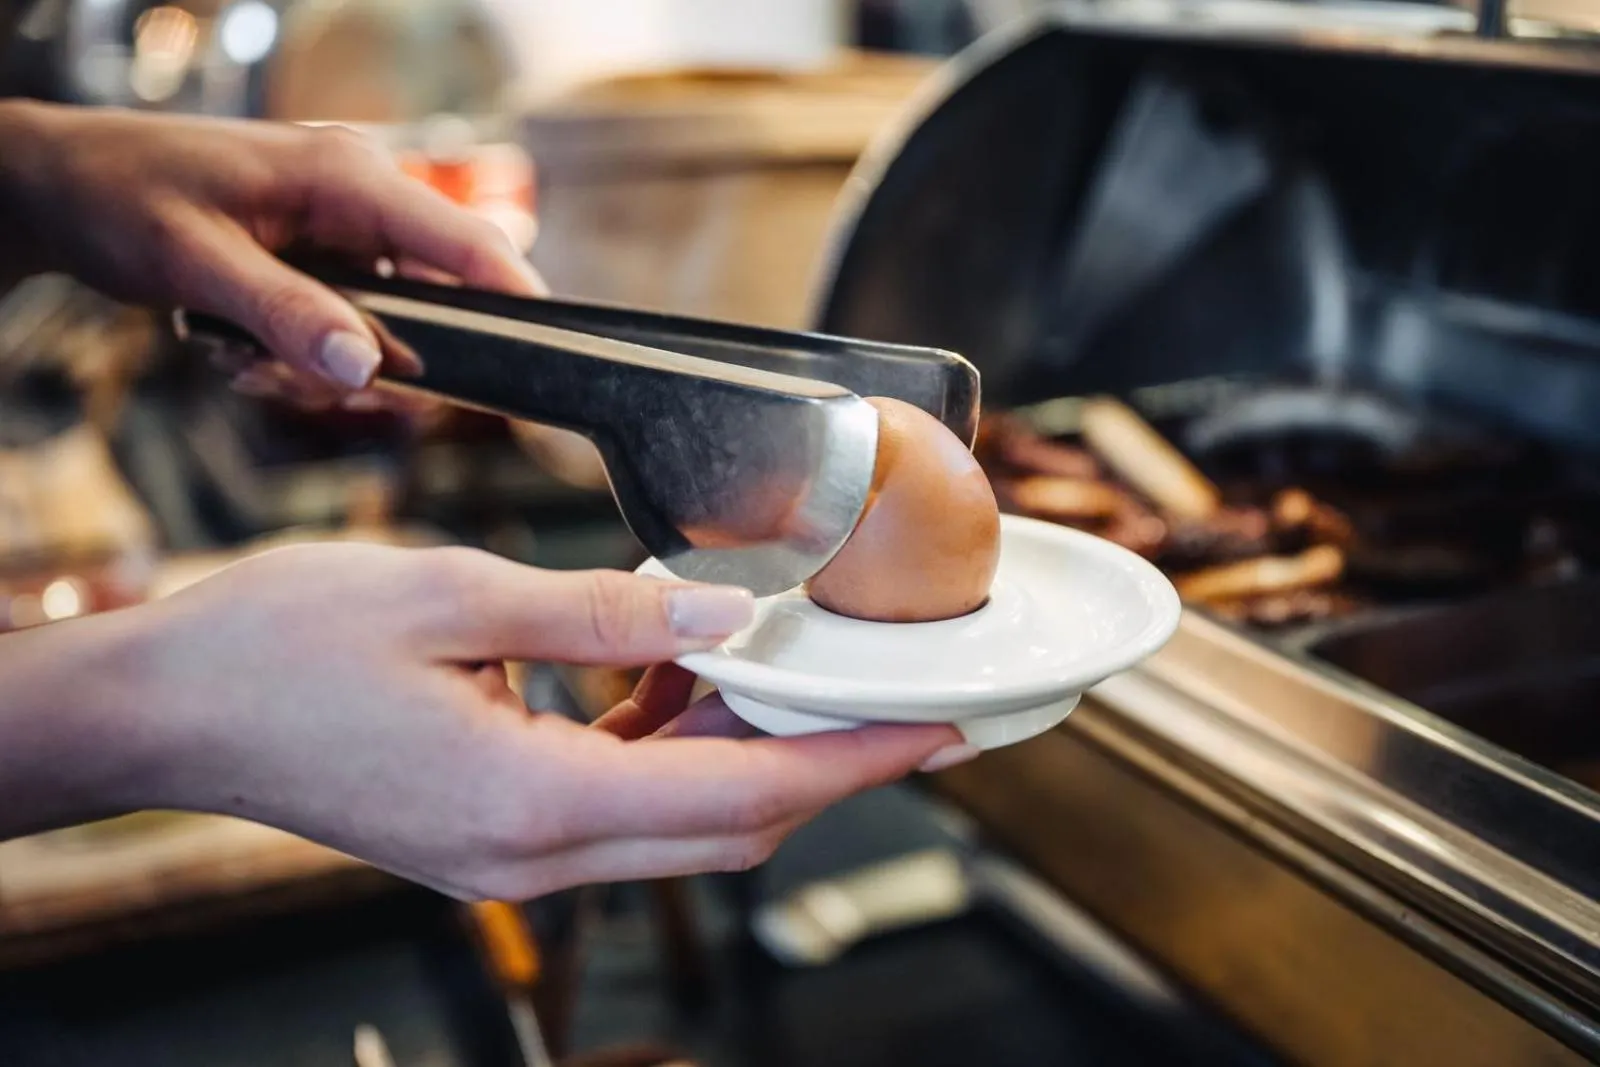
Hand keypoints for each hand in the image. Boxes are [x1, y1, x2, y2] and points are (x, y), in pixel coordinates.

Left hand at [0, 100, 539, 411]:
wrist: (64, 184)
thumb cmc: (122, 196)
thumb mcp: (194, 261)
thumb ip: (284, 315)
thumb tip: (365, 368)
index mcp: (348, 179)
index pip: (466, 240)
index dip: (516, 297)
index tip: (550, 350)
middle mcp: (361, 198)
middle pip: (434, 300)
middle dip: (377, 360)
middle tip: (285, 374)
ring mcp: (346, 229)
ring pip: (390, 326)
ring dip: (325, 364)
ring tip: (243, 357)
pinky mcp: (327, 257)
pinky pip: (353, 326)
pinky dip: (307, 356)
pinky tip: (245, 349)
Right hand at [6, 545, 969, 899]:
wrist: (168, 710)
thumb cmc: (279, 648)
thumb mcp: (452, 596)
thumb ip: (600, 611)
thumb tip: (718, 615)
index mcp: (530, 800)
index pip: (743, 793)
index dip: (853, 762)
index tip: (935, 731)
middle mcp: (530, 855)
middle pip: (728, 825)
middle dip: (827, 765)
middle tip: (897, 702)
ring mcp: (508, 860)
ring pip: (680, 820)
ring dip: (747, 751)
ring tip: (792, 668)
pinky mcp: (489, 838)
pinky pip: (618, 803)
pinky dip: (672, 748)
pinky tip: (682, 673)